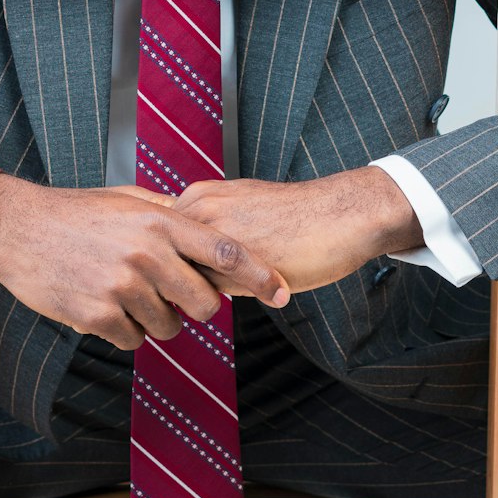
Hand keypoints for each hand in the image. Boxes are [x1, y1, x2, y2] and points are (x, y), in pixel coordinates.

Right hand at [0, 176, 289, 350]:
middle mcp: (146, 253)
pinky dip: (123, 330)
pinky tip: (102, 304)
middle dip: (197, 307)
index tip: (283, 292)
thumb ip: (169, 215)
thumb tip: (206, 230)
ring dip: (154, 319)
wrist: (18, 228)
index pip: (224, 252)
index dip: (259, 274)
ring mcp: (122, 286)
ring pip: (167, 327)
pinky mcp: (97, 315)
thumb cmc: (75, 212)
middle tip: (173, 296)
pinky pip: (133, 340)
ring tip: (124, 291)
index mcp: (159, 221)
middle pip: (204, 303)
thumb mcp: (128, 200)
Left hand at [172, 169, 422, 294]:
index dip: (158, 260)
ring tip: (204, 300)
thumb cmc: (297, 215)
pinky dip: (217, 301)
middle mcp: (201, 210)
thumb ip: (209, 228)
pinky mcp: (237, 262)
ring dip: (190, 293)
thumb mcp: (243, 207)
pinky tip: (239, 297)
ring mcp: (216, 234)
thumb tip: (183, 258)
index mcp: (199, 196)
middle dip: (165, 280)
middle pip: (162, 259)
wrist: (341, 214)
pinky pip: (211, 292)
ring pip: (183, 278)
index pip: (157, 237)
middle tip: (172, 296)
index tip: (157, 272)